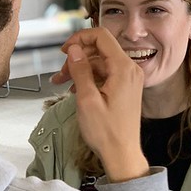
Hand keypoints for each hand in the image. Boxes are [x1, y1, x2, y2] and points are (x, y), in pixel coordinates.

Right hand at [52, 27, 147, 181]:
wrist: (122, 154)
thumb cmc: (106, 132)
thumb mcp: (87, 99)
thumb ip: (80, 70)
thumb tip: (74, 49)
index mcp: (123, 69)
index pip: (101, 36)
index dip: (79, 39)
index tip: (64, 51)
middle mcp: (130, 70)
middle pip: (100, 49)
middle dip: (77, 57)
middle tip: (60, 73)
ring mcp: (129, 79)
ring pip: (100, 62)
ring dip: (80, 69)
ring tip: (62, 83)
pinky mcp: (126, 88)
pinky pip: (106, 74)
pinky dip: (90, 77)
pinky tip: (76, 89)